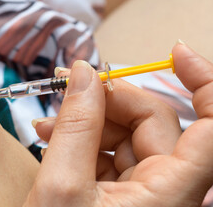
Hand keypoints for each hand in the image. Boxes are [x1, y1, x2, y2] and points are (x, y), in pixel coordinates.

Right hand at [24, 42, 212, 205]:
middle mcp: (166, 190)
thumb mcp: (62, 187)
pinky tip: (53, 137)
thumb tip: (83, 74)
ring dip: (89, 119)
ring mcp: (145, 191)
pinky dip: (84, 139)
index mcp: (170, 194)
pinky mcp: (123, 192)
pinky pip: (112, 152)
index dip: (205, 82)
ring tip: (48, 121)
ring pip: (129, 135)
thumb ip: (76, 125)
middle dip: (110, 99)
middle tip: (69, 88)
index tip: (176, 52)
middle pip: (155, 122)